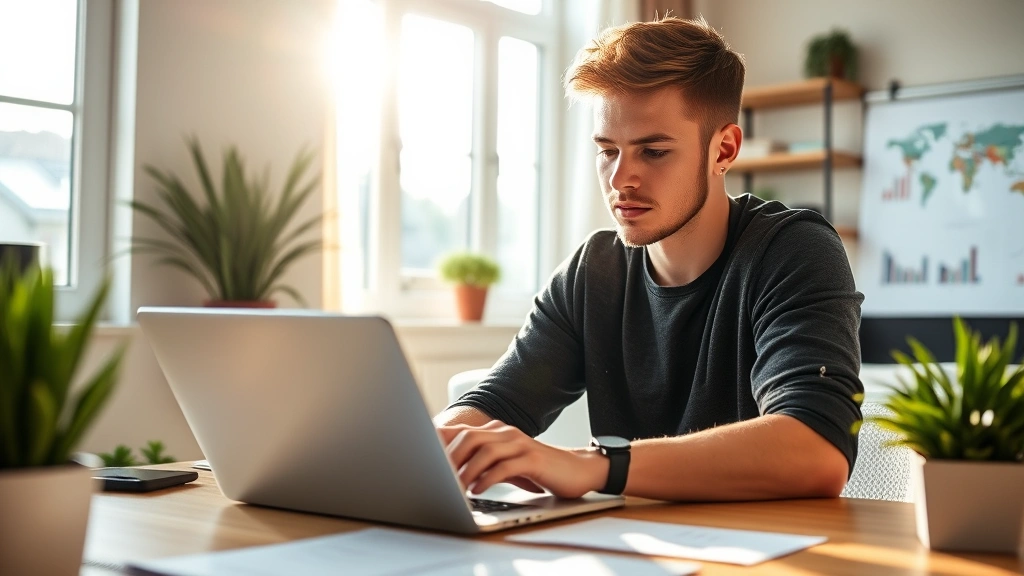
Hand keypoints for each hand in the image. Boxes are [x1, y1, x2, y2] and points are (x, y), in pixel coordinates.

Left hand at [437, 421, 608, 498]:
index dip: (441, 443)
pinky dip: (488, 478)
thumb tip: (453, 472)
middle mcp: (507, 433)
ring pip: (485, 451)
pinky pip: (505, 466)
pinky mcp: (533, 459)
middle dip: (450, 458)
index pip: (463, 432)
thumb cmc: (539, 469)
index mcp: (498, 432)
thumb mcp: (507, 463)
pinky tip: (479, 490)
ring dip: (467, 471)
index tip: (422, 457)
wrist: (577, 470)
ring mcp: (520, 444)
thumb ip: (484, 462)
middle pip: (470, 438)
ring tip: (456, 488)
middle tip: (437, 477)